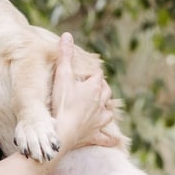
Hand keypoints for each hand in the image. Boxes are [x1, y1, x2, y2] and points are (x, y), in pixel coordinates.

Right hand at [51, 33, 113, 150]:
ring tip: (102, 107)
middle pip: (106, 92)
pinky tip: (113, 139)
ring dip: (106, 109)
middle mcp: (100, 103)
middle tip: (95, 87)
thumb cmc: (61, 103)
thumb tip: (67, 35)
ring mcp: (98, 120)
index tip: (87, 72)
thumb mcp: (62, 75)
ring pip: (108, 113)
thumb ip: (65, 55)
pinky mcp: (94, 135)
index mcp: (94, 88)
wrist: (60, 132)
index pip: (98, 76)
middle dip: (101, 88)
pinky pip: (106, 137)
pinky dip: (110, 138)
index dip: (92, 73)